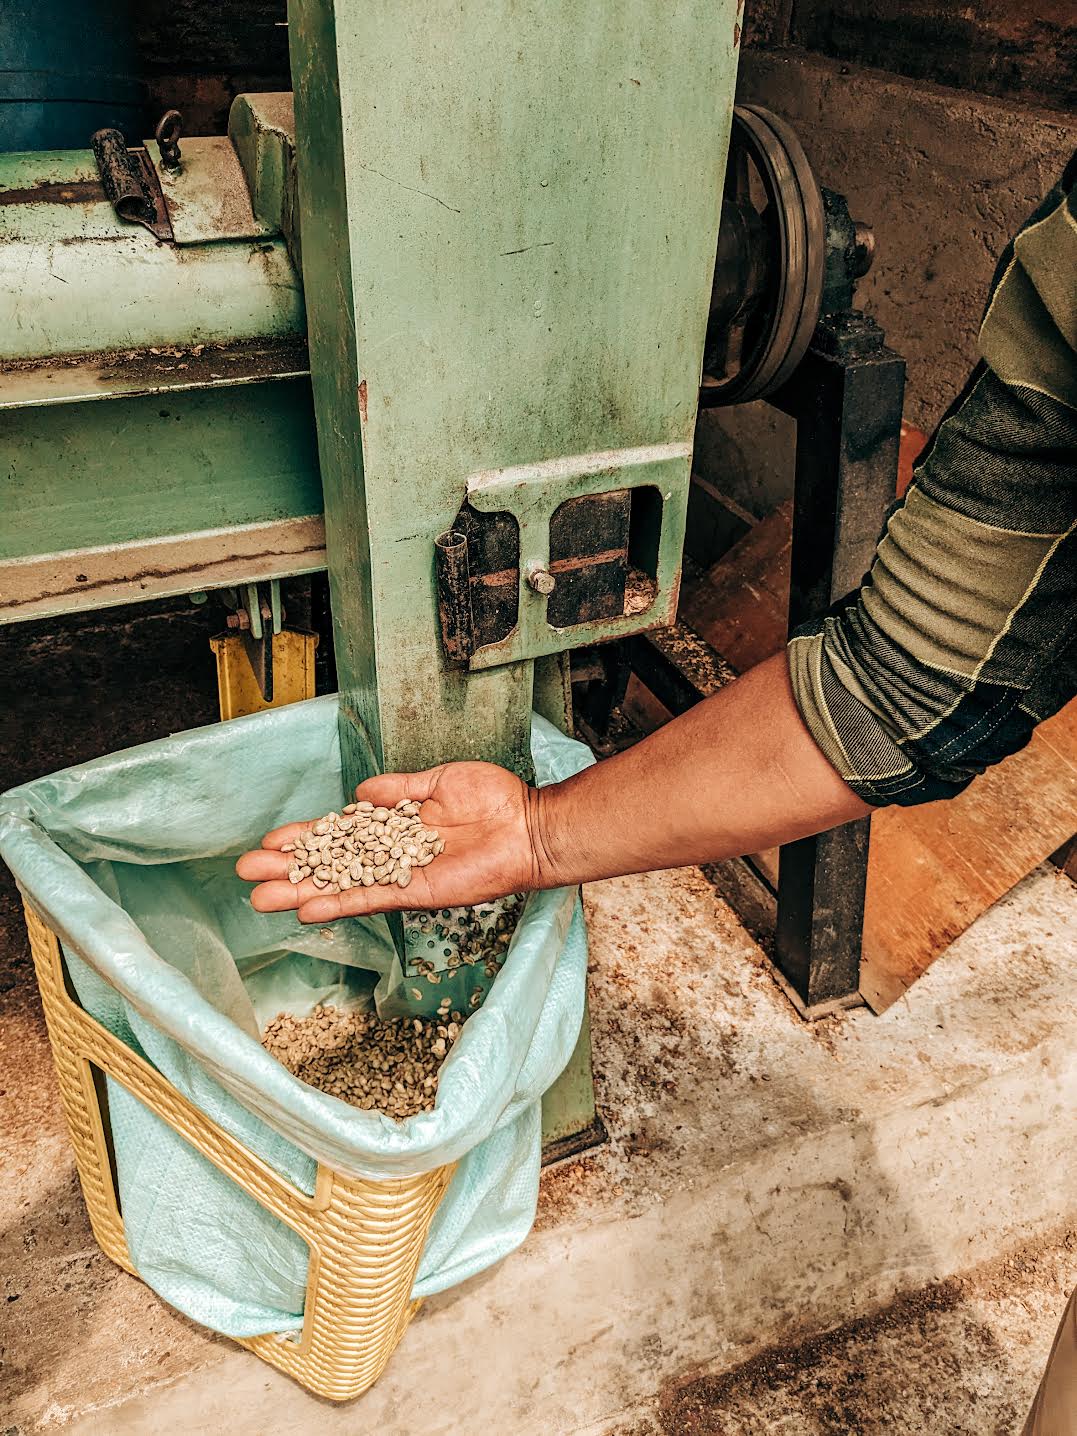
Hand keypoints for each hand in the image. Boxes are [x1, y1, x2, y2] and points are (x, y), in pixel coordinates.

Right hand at [236, 761, 539, 923]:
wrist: (527, 826)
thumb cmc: (494, 800)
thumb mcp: (439, 781)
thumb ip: (398, 788)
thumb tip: (360, 791)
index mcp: (395, 825)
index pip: (339, 832)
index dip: (305, 837)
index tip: (270, 841)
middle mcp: (391, 854)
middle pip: (329, 863)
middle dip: (287, 867)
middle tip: (245, 873)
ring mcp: (400, 876)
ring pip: (339, 886)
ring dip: (300, 891)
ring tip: (259, 899)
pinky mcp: (415, 893)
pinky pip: (369, 900)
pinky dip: (338, 905)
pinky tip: (306, 910)